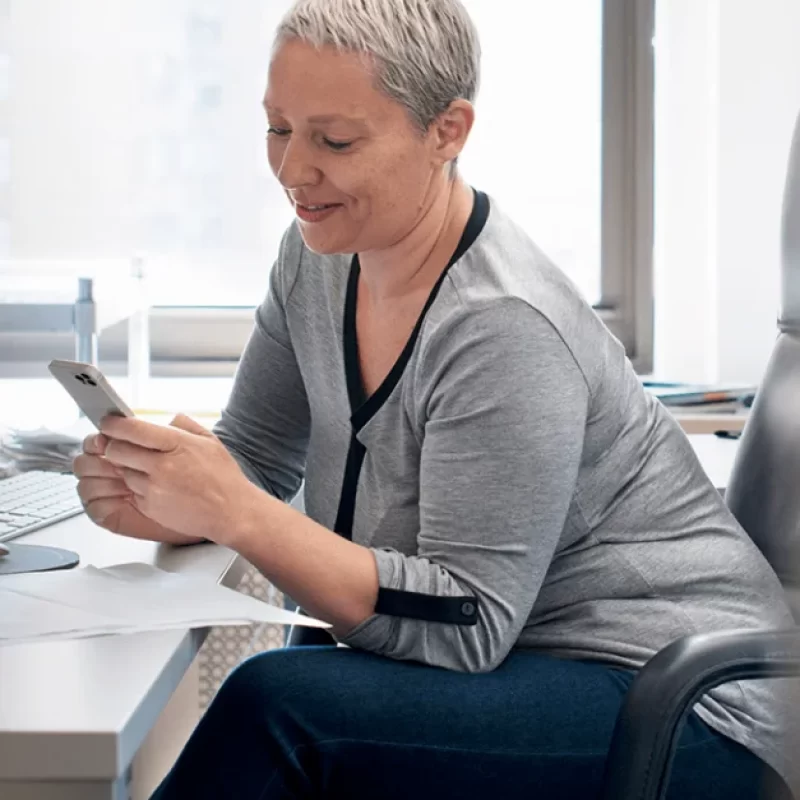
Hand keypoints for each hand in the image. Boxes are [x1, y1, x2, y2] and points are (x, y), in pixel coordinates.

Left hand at [95, 413, 262, 545]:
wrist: (231, 512)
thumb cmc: (223, 477)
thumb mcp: (210, 441)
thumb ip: (186, 425)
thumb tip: (168, 419)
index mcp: (177, 444)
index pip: (131, 429)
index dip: (113, 424)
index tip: (109, 423)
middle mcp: (162, 465)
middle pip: (116, 450)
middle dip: (115, 446)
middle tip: (122, 446)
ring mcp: (155, 488)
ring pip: (123, 472)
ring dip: (130, 469)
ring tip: (153, 471)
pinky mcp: (150, 507)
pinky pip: (133, 492)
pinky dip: (140, 488)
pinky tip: (160, 487)